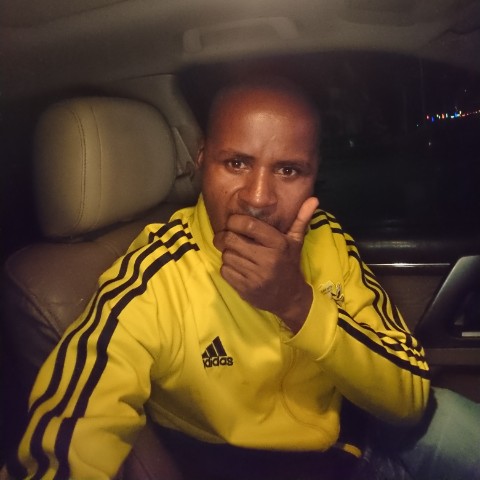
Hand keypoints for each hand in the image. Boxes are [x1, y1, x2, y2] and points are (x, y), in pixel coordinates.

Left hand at [213, 197, 318, 332]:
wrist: (289, 297)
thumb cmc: (289, 264)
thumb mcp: (295, 241)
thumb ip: (301, 219)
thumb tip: (313, 199)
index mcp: (278, 244)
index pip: (248, 225)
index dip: (234, 221)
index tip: (233, 222)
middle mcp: (267, 259)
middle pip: (231, 239)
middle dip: (224, 237)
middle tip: (226, 237)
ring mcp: (256, 275)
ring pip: (227, 255)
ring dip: (227, 253)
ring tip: (236, 254)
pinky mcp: (246, 288)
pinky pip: (225, 271)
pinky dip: (227, 268)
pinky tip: (237, 268)